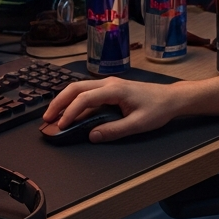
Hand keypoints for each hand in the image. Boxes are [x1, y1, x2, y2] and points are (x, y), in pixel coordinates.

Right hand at [42, 77, 185, 141]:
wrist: (171, 98)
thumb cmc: (157, 109)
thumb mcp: (138, 124)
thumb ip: (114, 131)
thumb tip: (92, 136)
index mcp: (114, 90)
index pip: (85, 98)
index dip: (70, 112)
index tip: (61, 125)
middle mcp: (108, 83)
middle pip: (76, 88)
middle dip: (59, 102)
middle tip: (47, 118)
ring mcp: (109, 83)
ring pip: (79, 87)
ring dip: (65, 100)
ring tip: (54, 115)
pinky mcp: (111, 88)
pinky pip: (87, 91)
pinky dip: (74, 100)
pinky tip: (70, 111)